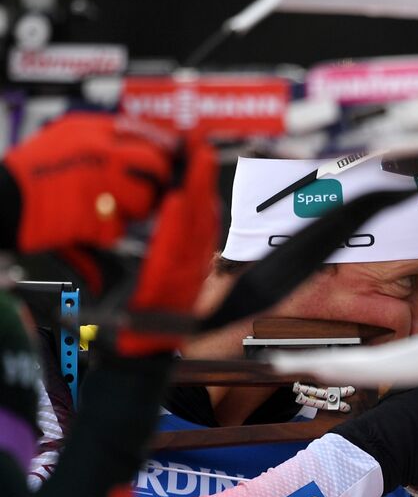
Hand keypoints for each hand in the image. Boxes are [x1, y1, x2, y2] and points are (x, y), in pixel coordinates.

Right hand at [1, 114, 176, 253]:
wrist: (0, 201)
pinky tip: (86, 224)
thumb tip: (143, 143)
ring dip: (133, 211)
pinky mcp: (92, 216)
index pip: (146, 133)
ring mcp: (97, 184)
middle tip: (147, 192)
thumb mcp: (63, 137)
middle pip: (155, 166)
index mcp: (89, 131)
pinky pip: (119, 229)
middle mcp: (98, 153)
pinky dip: (106, 232)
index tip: (171, 158)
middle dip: (156, 183)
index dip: (163, 149)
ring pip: (144, 201)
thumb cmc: (30, 174)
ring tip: (108, 210)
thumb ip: (101, 137)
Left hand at [111, 136, 219, 356]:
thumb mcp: (150, 275)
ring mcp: (185, 274)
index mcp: (185, 260)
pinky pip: (177, 249)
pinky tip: (178, 200)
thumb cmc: (143, 320)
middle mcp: (191, 264)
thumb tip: (172, 212)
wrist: (138, 354)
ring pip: (194, 225)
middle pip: (201, 212)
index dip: (197, 180)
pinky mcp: (172, 284)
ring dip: (197, 190)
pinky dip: (179, 224)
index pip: (194, 213)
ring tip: (196, 159)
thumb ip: (164, 247)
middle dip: (201, 176)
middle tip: (200, 142)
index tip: (195, 151)